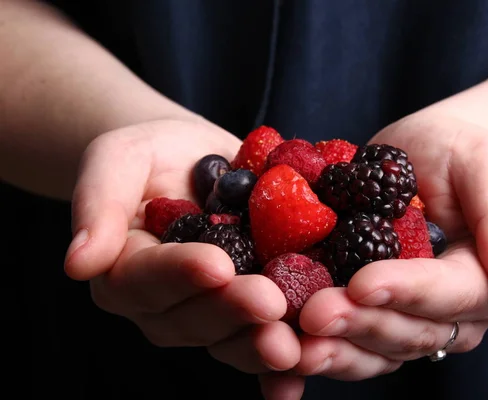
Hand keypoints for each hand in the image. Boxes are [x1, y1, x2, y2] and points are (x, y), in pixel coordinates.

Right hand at [63, 118, 300, 373]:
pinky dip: (278, 368)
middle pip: (192, 318)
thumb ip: (98, 203)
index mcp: (126, 270)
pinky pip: (258, 339)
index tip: (216, 265)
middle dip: (232, 312)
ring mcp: (208, 310)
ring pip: (228, 337)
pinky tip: (301, 375)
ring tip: (296, 343)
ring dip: (260, 344)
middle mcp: (166, 302)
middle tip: (270, 302)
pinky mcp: (245, 309)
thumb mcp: (118, 159)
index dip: (180, 274)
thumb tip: (78, 262)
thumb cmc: (151, 155)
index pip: (146, 279)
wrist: (197, 161)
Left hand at [289, 113, 487, 382]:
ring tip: (289, 344)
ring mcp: (404, 320)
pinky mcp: (367, 315)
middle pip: (406, 331)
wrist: (422, 158)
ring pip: (372, 350)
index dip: (405, 292)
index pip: (448, 295)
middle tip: (313, 314)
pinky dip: (312, 348)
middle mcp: (448, 314)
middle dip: (358, 324)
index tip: (363, 283)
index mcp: (485, 281)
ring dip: (331, 349)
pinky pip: (343, 340)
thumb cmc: (460, 154)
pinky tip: (277, 352)